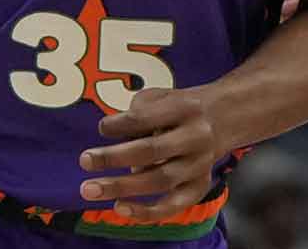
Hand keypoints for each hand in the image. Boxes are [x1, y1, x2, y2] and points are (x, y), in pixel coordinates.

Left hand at [78, 87, 224, 220]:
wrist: (223, 118)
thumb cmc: (179, 107)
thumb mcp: (161, 96)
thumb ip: (138, 113)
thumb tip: (112, 140)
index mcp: (184, 108)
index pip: (146, 118)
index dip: (120, 125)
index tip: (101, 129)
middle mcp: (195, 137)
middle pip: (151, 151)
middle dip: (113, 158)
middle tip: (83, 160)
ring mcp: (199, 164)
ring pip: (159, 180)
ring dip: (122, 186)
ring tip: (89, 189)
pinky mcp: (200, 186)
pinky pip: (173, 205)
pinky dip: (147, 211)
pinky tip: (120, 209)